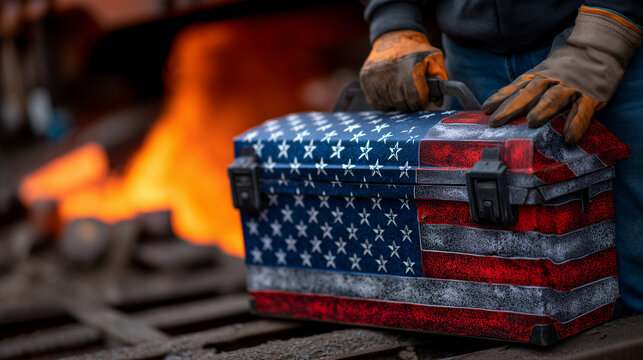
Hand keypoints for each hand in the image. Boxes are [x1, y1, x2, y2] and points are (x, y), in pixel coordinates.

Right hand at [359, 30, 447, 111]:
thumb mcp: (434, 58)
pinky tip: (389, 93)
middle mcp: (391, 72)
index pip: (415, 99)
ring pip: (388, 104)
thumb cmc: (415, 51)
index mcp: (410, 67)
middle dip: (408, 103)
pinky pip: (375, 102)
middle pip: (401, 103)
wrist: (393, 37)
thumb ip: (440, 79)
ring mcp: (375, 76)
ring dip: (396, 103)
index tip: (421, 98)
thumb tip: (437, 101)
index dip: (420, 101)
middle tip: (411, 97)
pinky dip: (384, 102)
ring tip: (400, 92)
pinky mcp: (365, 78)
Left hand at [482, 6, 641, 143]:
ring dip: (543, 109)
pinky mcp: (592, 96)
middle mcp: (552, 79)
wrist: (597, 48)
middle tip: (496, 121)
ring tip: (531, 122)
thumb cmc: (563, 69)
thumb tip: (497, 109)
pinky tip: (569, 137)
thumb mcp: (541, 73)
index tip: (485, 109)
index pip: (516, 87)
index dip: (500, 98)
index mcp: (538, 76)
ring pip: (555, 97)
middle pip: (529, 92)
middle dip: (512, 107)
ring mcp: (572, 87)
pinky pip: (583, 110)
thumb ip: (524, 90)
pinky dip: (576, 124)